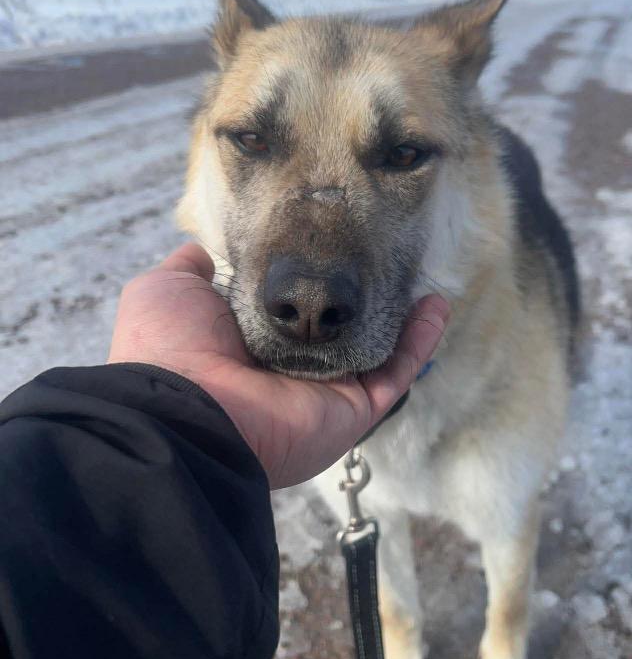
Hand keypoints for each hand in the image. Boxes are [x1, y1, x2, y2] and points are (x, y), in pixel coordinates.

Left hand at [108, 243, 448, 488]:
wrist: (182, 410)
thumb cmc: (171, 349)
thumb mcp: (168, 291)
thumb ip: (193, 270)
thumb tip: (206, 252)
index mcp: (248, 345)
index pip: (292, 311)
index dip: (315, 282)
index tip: (337, 248)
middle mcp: (289, 371)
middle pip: (339, 331)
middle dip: (364, 299)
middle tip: (389, 260)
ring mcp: (325, 391)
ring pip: (376, 348)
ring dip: (404, 316)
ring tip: (423, 278)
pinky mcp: (354, 409)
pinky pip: (396, 371)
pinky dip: (421, 340)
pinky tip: (437, 304)